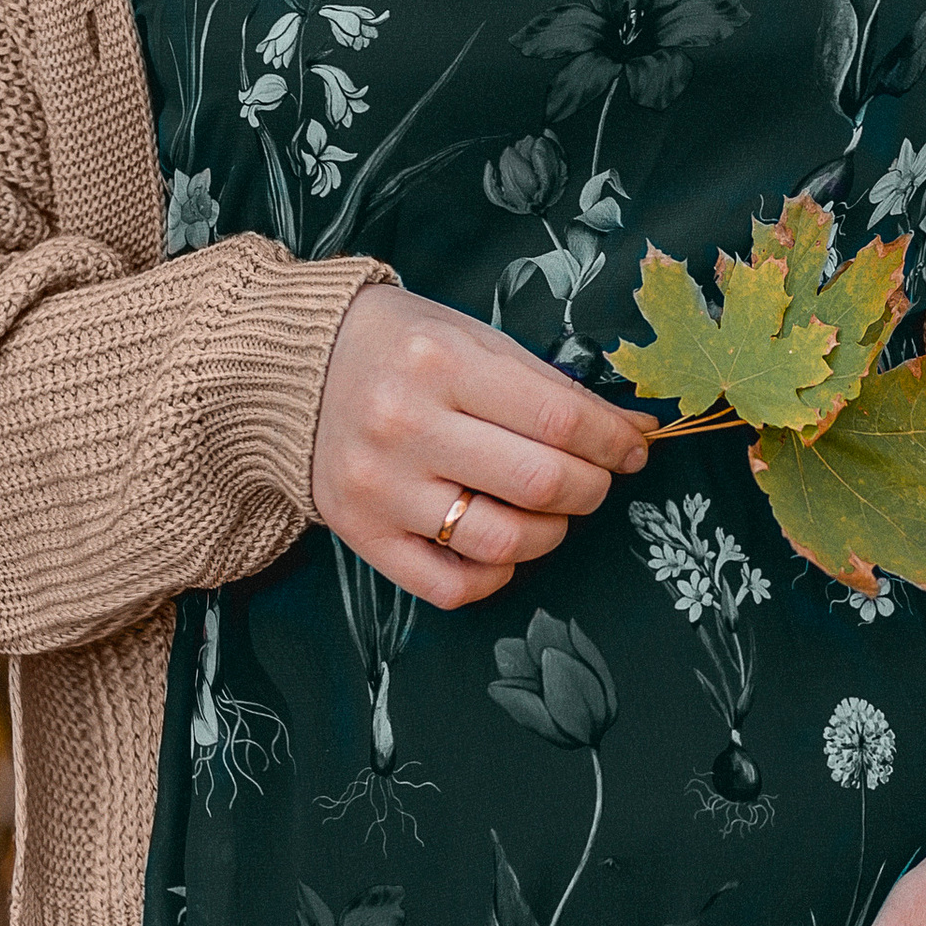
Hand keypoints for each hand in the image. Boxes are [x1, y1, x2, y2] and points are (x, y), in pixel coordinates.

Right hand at [312, 282, 652, 606]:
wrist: (291, 370)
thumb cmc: (400, 348)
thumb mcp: (473, 339)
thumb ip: (549, 387)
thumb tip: (632, 431)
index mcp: (440, 363)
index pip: (560, 419)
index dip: (614, 442)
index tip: (634, 449)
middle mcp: (405, 426)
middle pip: (540, 483)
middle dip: (592, 488)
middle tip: (595, 479)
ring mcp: (380, 487)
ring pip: (503, 542)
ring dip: (551, 534)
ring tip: (551, 512)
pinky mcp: (361, 534)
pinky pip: (450, 586)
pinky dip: (496, 576)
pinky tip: (504, 547)